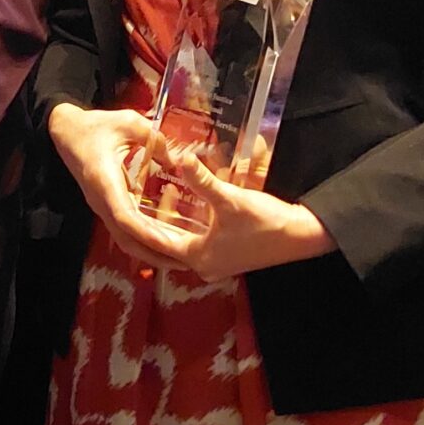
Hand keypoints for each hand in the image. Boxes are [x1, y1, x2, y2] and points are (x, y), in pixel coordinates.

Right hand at [48, 102, 202, 273]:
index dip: (147, 233)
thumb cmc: (96, 126)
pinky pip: (125, 229)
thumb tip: (176, 158)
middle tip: (186, 262)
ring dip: (151, 252)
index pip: (124, 216)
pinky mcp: (107, 205)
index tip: (169, 244)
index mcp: (105, 181)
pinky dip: (145, 240)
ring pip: (125, 238)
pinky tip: (166, 242)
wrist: (66, 132)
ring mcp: (102, 206)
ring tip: (180, 259)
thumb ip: (154, 138)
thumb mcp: (127, 122)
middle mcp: (101, 200)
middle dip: (154, 253)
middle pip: (126, 238)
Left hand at [151, 150, 335, 280]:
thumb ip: (203, 180)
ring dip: (169, 225)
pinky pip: (196, 242)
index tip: (122, 207)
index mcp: (199, 257)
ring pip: (181, 243)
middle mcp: (204, 265)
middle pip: (166, 246)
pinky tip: (182, 206)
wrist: (302, 236)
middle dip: (151, 225)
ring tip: (153, 200)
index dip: (139, 224)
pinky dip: (185, 227)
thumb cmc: (266, 222)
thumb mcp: (230, 199)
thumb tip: (180, 159)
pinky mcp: (228, 256)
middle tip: (133, 203)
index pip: (157, 242)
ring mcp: (217, 262)